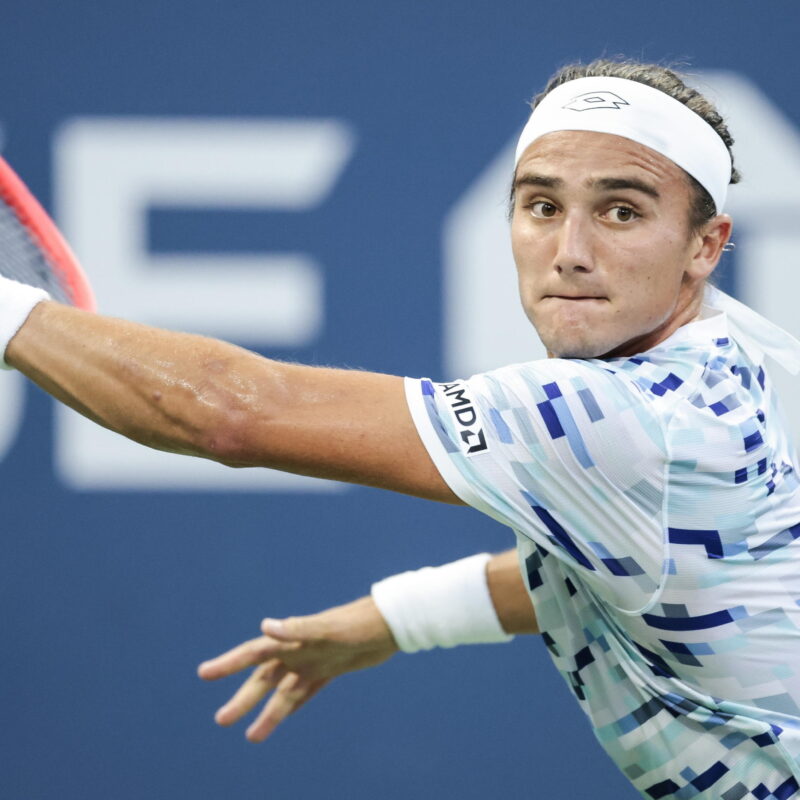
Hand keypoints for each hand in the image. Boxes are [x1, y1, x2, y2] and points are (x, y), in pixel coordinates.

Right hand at [197, 595, 397, 741]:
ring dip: (267, 712)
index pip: (253, 652)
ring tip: (250, 737)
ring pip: (282, 691)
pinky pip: (305, 692)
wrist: (387, 626)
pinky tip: (280, 719)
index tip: (204, 674)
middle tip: (221, 720)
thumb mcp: (327, 628)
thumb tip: (265, 626)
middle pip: (263, 678)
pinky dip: (291, 706)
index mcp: (291, 638)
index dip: (228, 663)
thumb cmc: (356, 623)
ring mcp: (312, 661)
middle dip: (242, 698)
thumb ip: (297, 629)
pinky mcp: (329, 670)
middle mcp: (297, 650)